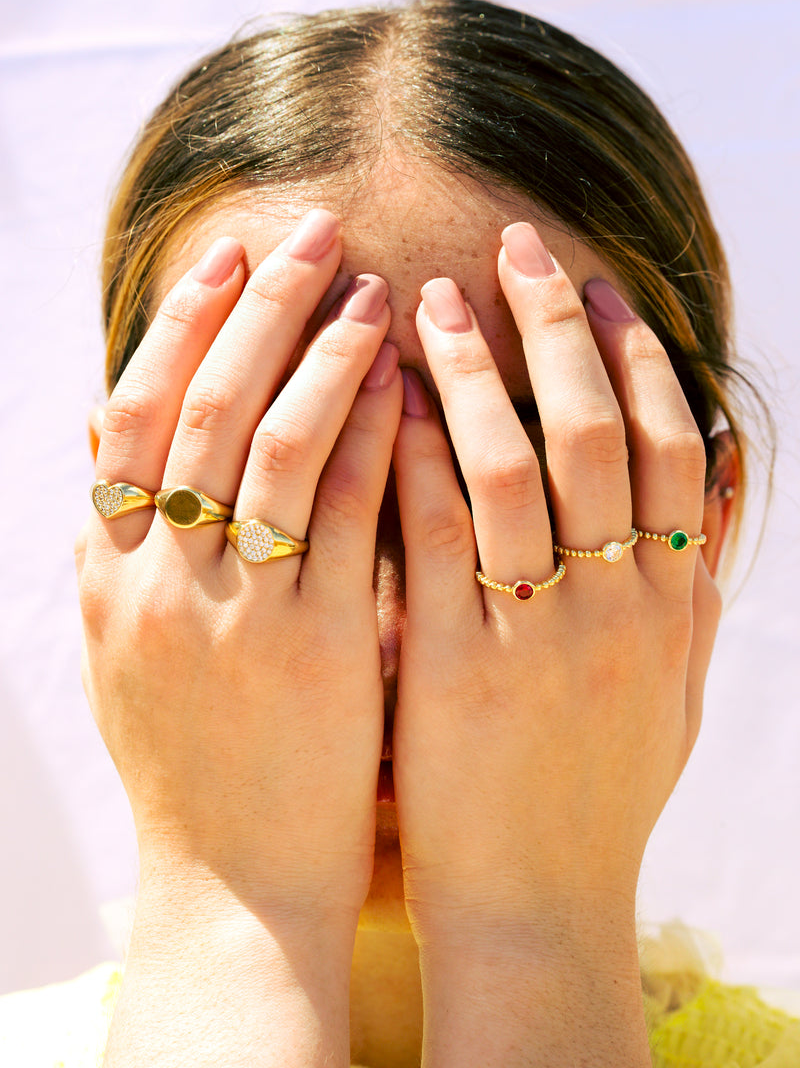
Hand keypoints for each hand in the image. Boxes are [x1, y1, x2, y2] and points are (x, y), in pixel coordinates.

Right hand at [77, 210, 401, 931]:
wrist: (232, 885)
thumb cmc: (191, 759)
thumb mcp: (126, 647)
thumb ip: (117, 540)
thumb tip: (102, 435)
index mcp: (112, 572)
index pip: (136, 414)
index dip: (181, 325)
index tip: (228, 257)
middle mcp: (160, 580)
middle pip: (206, 405)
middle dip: (260, 308)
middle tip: (313, 232)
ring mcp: (236, 613)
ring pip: (276, 444)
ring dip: (327, 353)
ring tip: (376, 290)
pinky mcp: (317, 649)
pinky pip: (349, 516)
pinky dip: (374, 438)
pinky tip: (411, 384)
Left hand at [391, 222, 721, 1061]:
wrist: (539, 906)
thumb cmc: (602, 793)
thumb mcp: (678, 690)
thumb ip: (697, 586)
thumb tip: (709, 480)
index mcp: (669, 602)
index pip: (661, 443)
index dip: (629, 353)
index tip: (591, 284)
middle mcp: (615, 606)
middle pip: (592, 431)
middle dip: (556, 328)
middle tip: (517, 247)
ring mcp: (536, 636)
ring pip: (510, 467)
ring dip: (472, 372)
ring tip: (432, 297)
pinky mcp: (456, 670)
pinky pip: (434, 540)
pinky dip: (411, 457)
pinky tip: (380, 399)